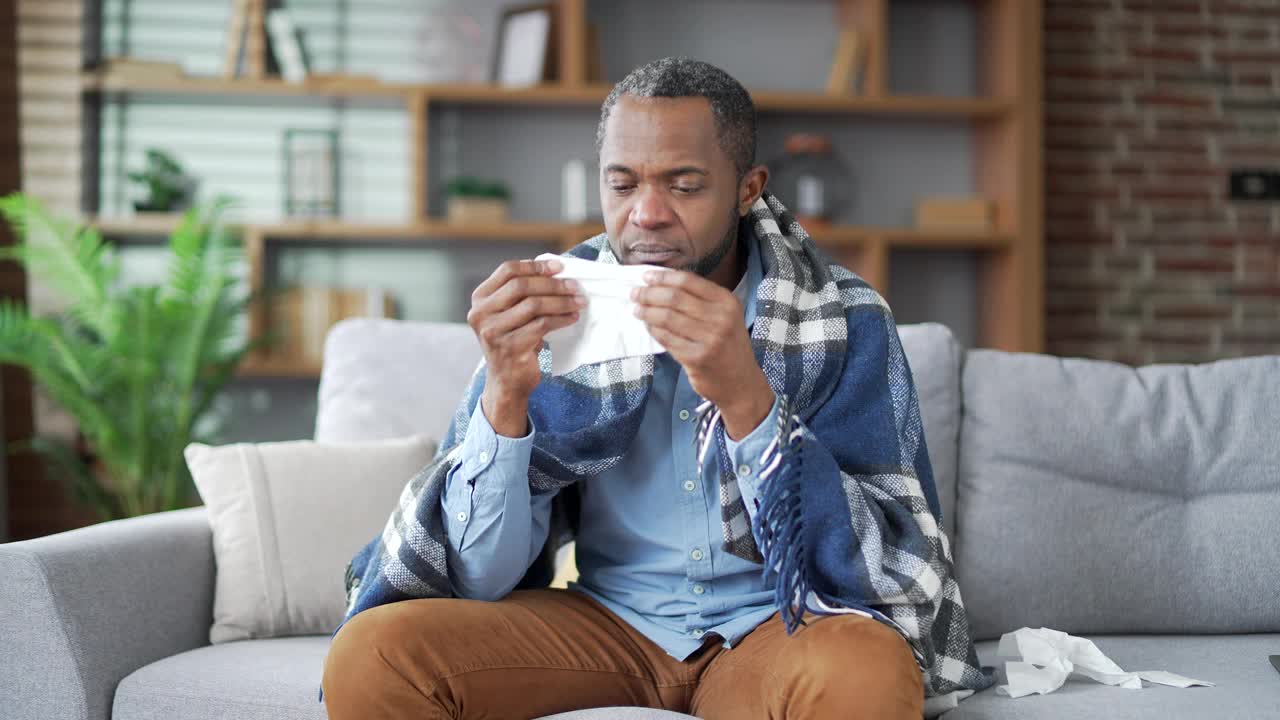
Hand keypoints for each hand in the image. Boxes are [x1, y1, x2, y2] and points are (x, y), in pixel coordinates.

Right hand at [467, 258, 585, 435]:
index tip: (559, 267)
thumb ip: (521, 293)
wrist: (507, 381)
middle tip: (575, 286)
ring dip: (561, 301)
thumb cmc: (514, 341)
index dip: (535, 266)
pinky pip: (542, 325)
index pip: (508, 270)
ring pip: (534, 305)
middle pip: (521, 286)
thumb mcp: (509, 314)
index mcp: (480, 299)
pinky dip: (561, 319)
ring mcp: (493, 331)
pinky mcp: (510, 347)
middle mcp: (481, 313)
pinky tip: (572, 318)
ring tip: (578, 302)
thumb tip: (556, 270)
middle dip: (553, 284)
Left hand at [631, 270, 773, 440]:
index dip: (663, 277)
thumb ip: (701, 300)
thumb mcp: (725, 316)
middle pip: (674, 298)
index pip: (688, 281)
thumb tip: (662, 283)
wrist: (741, 383)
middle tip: (635, 293)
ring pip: (667, 318)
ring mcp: (710, 339)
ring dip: (647, 312)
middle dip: (649, 293)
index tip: (646, 276)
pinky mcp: (697, 358)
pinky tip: (648, 327)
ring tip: (637, 309)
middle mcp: (721, 318)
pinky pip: (667, 339)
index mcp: (727, 302)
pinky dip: (654, 330)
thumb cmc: (728, 345)